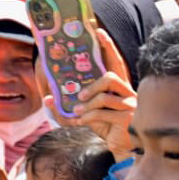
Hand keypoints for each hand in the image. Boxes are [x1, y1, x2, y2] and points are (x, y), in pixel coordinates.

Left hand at [44, 29, 136, 159]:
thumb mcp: (85, 113)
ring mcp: (130, 105)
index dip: (108, 46)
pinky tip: (83, 122)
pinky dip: (89, 117)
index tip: (98, 31)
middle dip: (92, 85)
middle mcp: (127, 92)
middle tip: (79, 95)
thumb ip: (67, 106)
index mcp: (118, 86)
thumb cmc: (105, 126)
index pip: (115, 61)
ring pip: (104, 96)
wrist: (120, 148)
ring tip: (78, 111)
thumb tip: (48, 99)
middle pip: (110, 76)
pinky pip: (103, 113)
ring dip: (87, 105)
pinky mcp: (128, 119)